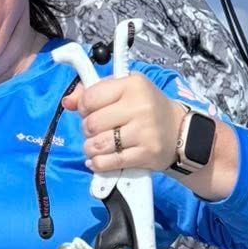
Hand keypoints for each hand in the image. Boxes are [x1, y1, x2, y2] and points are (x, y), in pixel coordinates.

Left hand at [62, 72, 181, 176]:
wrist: (180, 131)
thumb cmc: (147, 108)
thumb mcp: (124, 91)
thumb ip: (93, 92)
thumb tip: (67, 102)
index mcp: (132, 85)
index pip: (90, 98)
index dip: (83, 108)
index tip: (89, 112)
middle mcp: (139, 106)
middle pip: (92, 124)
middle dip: (87, 130)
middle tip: (96, 131)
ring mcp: (143, 132)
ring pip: (98, 145)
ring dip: (91, 149)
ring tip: (97, 146)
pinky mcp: (145, 154)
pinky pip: (109, 162)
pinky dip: (98, 164)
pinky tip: (99, 160)